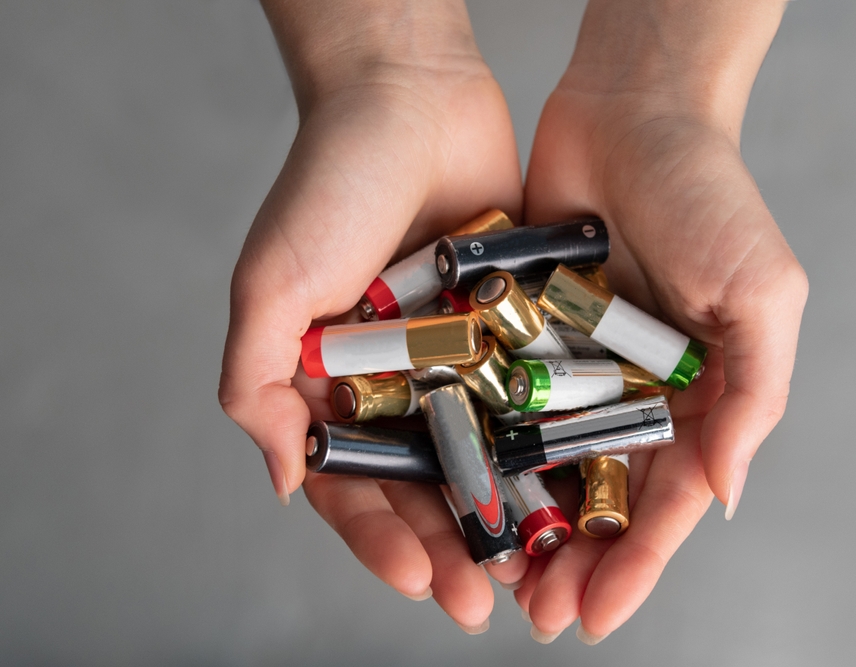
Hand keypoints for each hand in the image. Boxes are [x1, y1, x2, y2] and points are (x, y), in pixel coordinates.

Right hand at [219, 0, 525, 631]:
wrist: (408, 96)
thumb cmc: (326, 183)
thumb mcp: (270, 284)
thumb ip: (257, 384)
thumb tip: (285, 481)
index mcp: (330, 385)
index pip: (352, 484)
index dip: (379, 539)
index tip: (417, 579)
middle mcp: (394, 382)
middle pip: (422, 484)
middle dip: (449, 544)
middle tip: (483, 598)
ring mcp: (455, 358)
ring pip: (483, 452)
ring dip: (505, 511)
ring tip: (535, 565)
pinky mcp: (509, 327)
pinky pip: (530, 394)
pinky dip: (548, 441)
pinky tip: (576, 485)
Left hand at [515, 0, 807, 642]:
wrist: (631, 113)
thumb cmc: (710, 196)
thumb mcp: (761, 293)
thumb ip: (752, 395)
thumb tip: (723, 496)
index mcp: (695, 399)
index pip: (667, 502)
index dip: (635, 564)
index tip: (596, 617)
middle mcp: (628, 395)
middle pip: (598, 499)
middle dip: (571, 563)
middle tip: (535, 614)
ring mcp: (569, 369)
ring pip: (540, 465)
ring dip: (519, 523)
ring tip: (489, 578)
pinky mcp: (517, 334)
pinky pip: (495, 401)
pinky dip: (479, 448)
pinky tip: (454, 490)